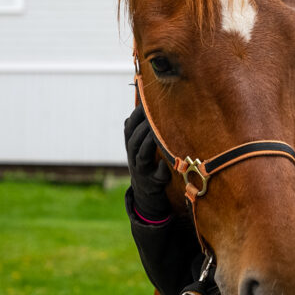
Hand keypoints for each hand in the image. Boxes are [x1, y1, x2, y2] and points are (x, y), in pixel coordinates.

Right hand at [125, 105, 172, 221]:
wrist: (145, 193)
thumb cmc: (146, 162)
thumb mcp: (139, 146)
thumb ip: (140, 128)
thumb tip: (142, 102)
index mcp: (131, 146)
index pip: (129, 128)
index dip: (136, 115)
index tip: (145, 102)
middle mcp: (134, 157)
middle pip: (133, 141)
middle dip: (142, 128)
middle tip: (153, 116)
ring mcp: (142, 171)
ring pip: (142, 156)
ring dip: (149, 144)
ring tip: (158, 134)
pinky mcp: (153, 182)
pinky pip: (156, 177)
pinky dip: (161, 170)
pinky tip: (165, 164)